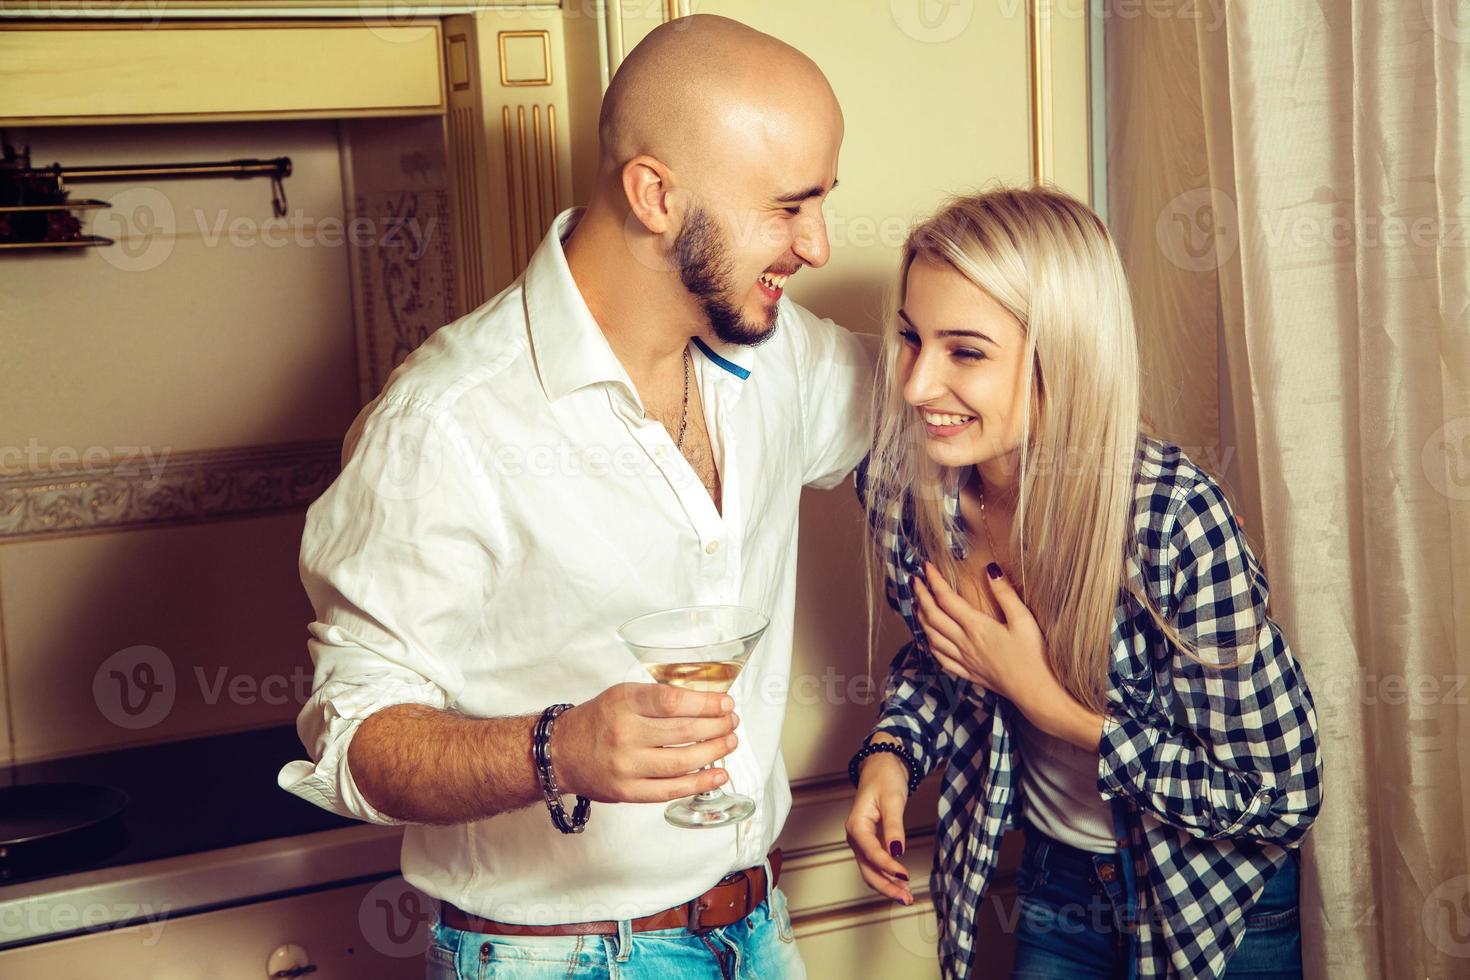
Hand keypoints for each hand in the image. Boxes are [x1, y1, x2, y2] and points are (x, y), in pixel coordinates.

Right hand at [554, 683, 738, 802]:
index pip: (674, 701)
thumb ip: (658, 698)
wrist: (561, 753)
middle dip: (717, 726)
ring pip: (682, 762)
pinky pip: (671, 790)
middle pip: (684, 732)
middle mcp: (624, 734)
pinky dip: (699, 782)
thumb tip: (705, 702)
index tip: (725, 703)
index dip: (706, 703)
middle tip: (732, 722)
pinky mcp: (628, 792)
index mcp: (624, 703)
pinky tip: (718, 774)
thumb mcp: (622, 695)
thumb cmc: (597, 721)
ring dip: (714, 752)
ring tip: (729, 743)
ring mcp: (626, 766)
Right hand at [843, 744, 913, 905]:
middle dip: (886, 886)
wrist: (881, 766)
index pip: (871, 853)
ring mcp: (861, 841)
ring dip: (887, 885)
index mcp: (856, 826)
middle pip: (867, 869)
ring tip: (906, 897)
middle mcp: (855, 836)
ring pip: (870, 870)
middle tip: (906, 898)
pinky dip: (887, 875)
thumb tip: (897, 852)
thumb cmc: (884, 778)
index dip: (888, 867)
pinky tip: (901, 883)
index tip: (905, 876)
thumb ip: (893, 827)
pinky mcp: (870, 842)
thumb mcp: (892, 800)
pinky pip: (876, 864)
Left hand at [912, 560, 1055, 714]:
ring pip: (932, 638)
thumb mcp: (1024, 619)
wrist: (1036, 692)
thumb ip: (1005, 593)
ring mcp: (965, 660)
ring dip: (921, 619)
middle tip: (914, 581)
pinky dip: (931, 646)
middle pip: (933, 617)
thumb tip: (990, 569)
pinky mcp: (969, 674)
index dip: (934, 581)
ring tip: (917, 605)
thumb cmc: (1034, 656)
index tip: (926, 566)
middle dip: (921, 597)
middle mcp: (965, 643)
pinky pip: (941, 659)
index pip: (946, 599)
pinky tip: (930, 640)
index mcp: (976, 627)